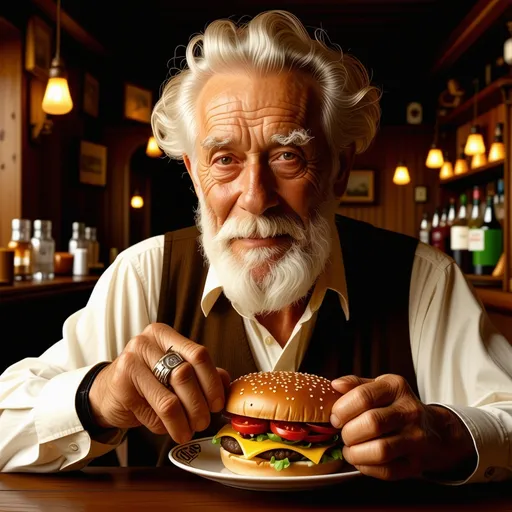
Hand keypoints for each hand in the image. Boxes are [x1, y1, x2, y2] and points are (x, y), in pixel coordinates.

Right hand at [88, 323, 229, 443]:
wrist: (106, 393)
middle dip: (199, 405)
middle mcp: (146, 343)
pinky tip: (168, 429)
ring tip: (188, 431)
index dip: (213, 382)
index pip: (199, 354)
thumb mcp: (173, 371)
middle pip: (185, 376)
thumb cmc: (146, 381)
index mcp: (164, 334)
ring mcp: (130, 362)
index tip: (218, 404)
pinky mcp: (121, 386)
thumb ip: (200, 373)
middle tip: (204, 422)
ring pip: (170, 399)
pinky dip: (165, 426)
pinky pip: (153, 413)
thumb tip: (226, 382)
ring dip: (184, 421)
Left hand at [330, 374, 475, 480]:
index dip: (342, 409)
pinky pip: (387, 471)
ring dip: (355, 453)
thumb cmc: (397, 406)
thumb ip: (355, 384)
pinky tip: (361, 460)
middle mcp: (409, 411)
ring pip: (380, 450)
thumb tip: (335, 385)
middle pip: (372, 423)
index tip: (335, 417)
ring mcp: (416, 439)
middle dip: (348, 432)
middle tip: (343, 434)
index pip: (363, 396)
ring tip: (349, 449)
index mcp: (396, 387)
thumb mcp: (379, 386)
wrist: (435, 430)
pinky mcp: (416, 464)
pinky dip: (366, 468)